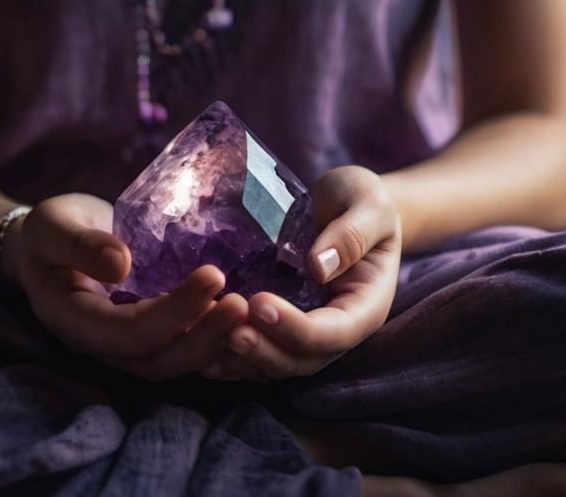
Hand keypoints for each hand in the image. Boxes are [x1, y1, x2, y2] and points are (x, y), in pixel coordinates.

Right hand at [4, 193, 247, 380]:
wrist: (49, 246)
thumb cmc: (47, 232)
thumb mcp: (51, 226)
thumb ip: (79, 244)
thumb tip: (121, 265)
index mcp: (76, 323)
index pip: (132, 333)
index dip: (175, 312)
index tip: (213, 275)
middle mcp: (104, 345)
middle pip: (160, 361)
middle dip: (206, 337)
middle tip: (244, 304)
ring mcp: (128, 346)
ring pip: (177, 362)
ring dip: (216, 344)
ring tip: (252, 313)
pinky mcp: (150, 336)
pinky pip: (184, 350)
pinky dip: (216, 342)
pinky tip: (247, 321)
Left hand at [203, 166, 401, 380]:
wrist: (345, 205)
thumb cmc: (362, 200)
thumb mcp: (368, 202)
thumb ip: (352, 232)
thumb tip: (318, 267)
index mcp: (364, 308)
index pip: (332, 333)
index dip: (295, 326)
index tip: (260, 302)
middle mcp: (335, 330)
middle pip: (300, 360)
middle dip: (264, 352)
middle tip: (229, 332)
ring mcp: (306, 331)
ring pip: (274, 363)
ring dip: (242, 359)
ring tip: (207, 339)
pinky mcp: (279, 325)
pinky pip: (255, 349)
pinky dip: (228, 354)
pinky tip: (196, 341)